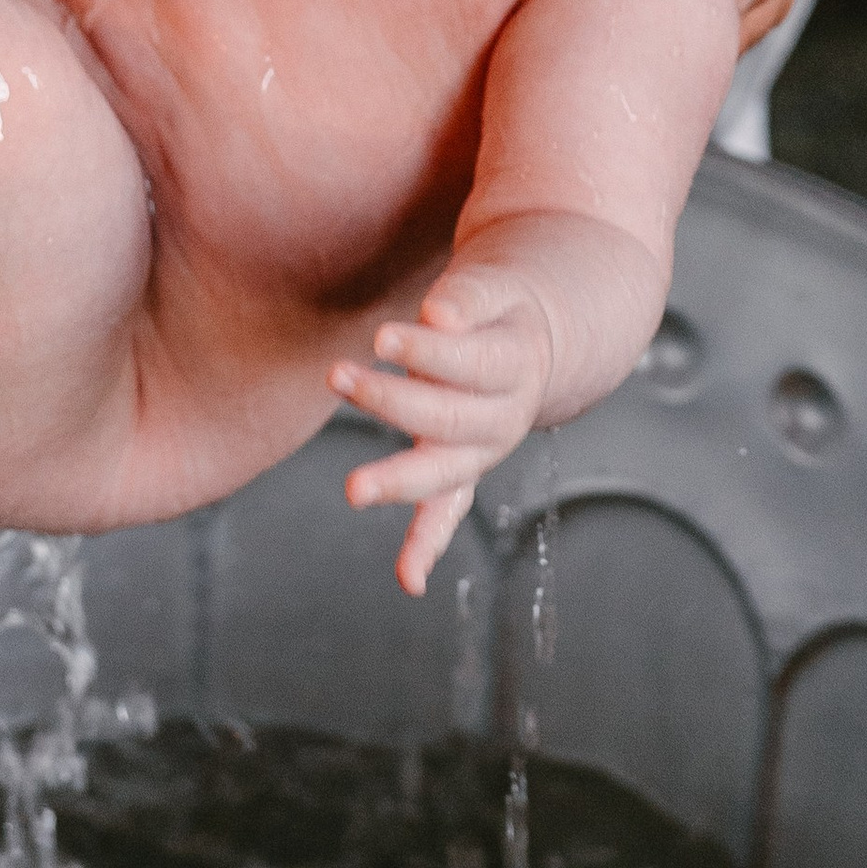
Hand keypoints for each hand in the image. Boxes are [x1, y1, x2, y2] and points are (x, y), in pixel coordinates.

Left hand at [334, 269, 556, 594]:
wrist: (529, 339)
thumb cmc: (498, 309)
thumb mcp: (496, 287)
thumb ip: (468, 299)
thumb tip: (438, 315)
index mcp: (516, 365)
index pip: (469, 363)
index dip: (426, 351)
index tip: (381, 335)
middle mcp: (503, 418)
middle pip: (447, 418)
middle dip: (390, 400)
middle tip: (337, 375)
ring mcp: (482, 452)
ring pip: (442, 471)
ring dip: (395, 476)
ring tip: (352, 486)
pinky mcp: (462, 471)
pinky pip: (446, 513)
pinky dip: (427, 545)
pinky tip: (408, 580)